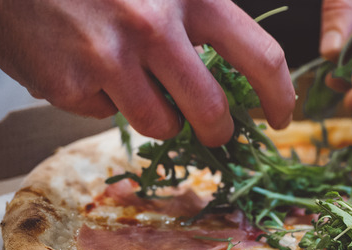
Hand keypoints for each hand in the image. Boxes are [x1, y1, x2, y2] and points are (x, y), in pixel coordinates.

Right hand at [0, 0, 294, 145]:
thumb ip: (197, 16)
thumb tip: (237, 78)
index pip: (260, 57)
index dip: (280, 96)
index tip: (283, 116)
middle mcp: (152, 26)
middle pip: (211, 111)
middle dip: (218, 130)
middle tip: (215, 131)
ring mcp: (107, 58)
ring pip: (159, 125)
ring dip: (158, 118)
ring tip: (135, 85)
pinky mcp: (68, 85)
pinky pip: (103, 115)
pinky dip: (100, 100)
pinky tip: (82, 65)